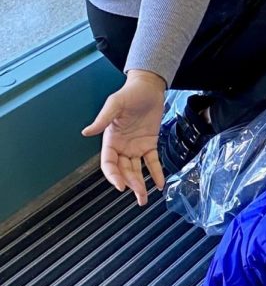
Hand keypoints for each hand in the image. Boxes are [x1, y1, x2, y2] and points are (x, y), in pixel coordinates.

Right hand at [82, 70, 166, 205]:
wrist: (148, 87)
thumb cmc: (129, 94)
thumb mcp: (114, 104)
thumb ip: (102, 120)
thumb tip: (86, 132)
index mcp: (110, 140)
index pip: (109, 163)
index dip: (113, 175)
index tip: (120, 186)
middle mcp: (122, 146)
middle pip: (124, 170)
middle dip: (130, 184)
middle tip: (138, 196)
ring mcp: (135, 146)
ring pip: (137, 170)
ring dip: (141, 184)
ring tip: (145, 198)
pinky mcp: (149, 143)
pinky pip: (152, 161)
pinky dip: (156, 173)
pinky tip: (160, 183)